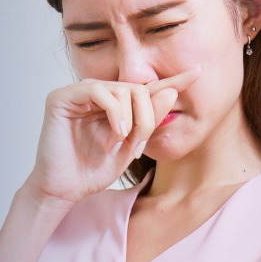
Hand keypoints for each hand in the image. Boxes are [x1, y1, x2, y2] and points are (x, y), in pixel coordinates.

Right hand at [26, 66, 200, 205]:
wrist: (65, 189)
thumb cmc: (93, 170)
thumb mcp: (131, 146)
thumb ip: (149, 120)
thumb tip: (170, 92)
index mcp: (113, 103)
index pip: (146, 87)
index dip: (172, 80)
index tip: (198, 72)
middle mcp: (96, 93)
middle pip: (138, 88)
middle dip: (147, 117)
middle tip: (138, 145)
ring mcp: (78, 93)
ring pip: (121, 89)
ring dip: (131, 119)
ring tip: (121, 143)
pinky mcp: (61, 97)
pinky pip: (98, 90)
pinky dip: (114, 113)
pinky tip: (114, 134)